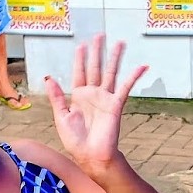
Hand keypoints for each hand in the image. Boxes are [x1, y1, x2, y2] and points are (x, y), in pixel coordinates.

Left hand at [45, 34, 148, 173]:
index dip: (80, 59)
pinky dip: (134, 76)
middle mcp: (93, 94)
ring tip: (120, 43)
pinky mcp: (116, 104)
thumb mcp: (61, 117)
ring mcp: (105, 98)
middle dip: (97, 51)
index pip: (79, 72)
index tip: (81, 45)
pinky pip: (126, 87)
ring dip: (115, 58)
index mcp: (78, 97)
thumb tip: (49, 79)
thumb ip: (57, 97)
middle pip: (95, 67)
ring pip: (111, 73)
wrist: (90, 156)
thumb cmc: (75, 141)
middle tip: (99, 35)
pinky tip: (142, 66)